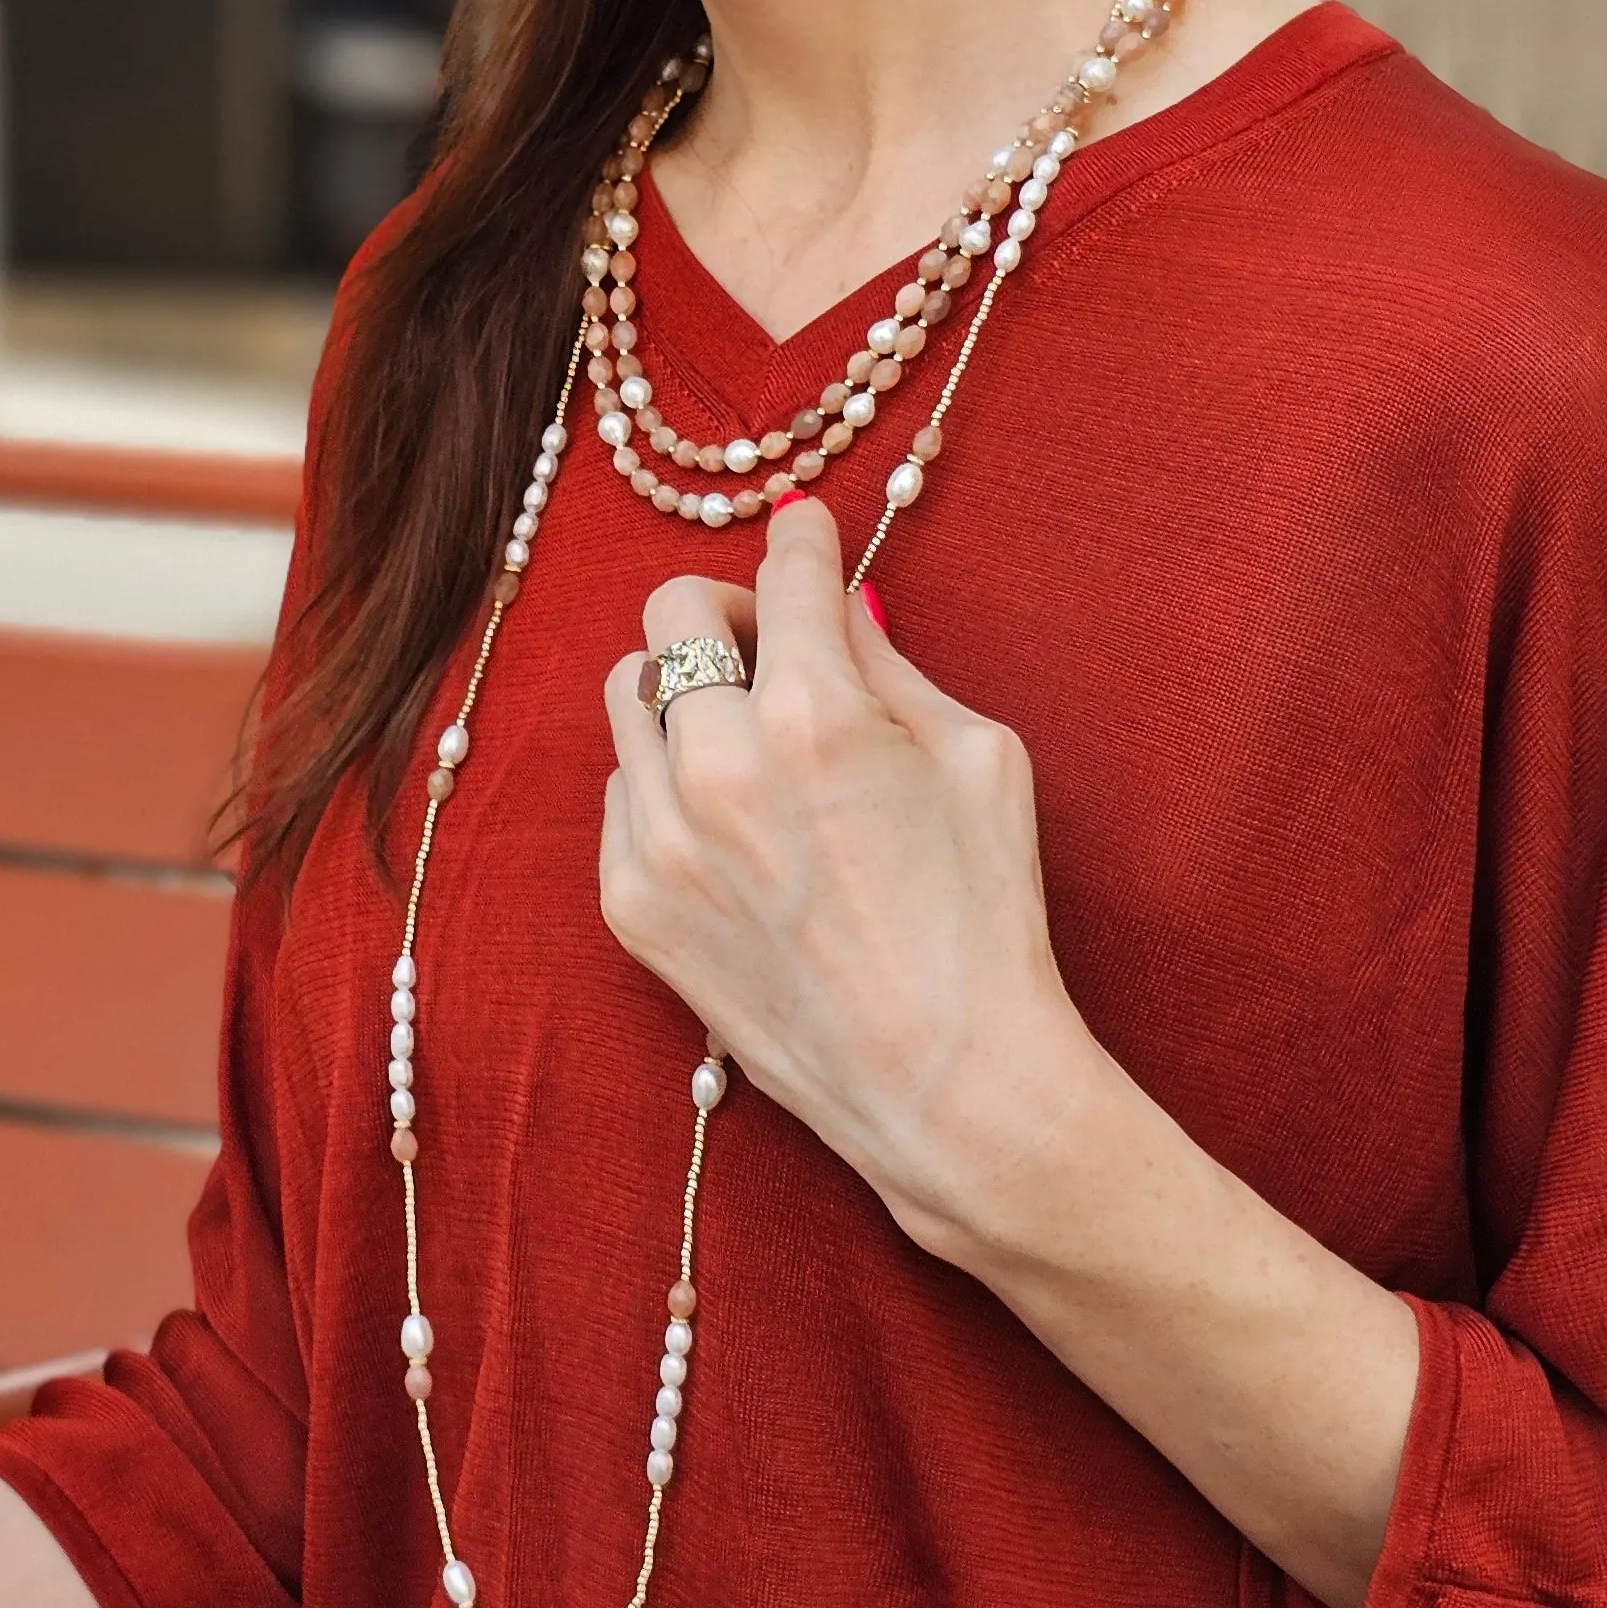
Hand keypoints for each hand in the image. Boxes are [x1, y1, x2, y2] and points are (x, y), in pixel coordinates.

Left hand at [598, 493, 1109, 1262]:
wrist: (944, 1082)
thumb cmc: (986, 920)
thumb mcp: (979, 760)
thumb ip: (892, 665)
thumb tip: (837, 602)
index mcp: (815, 714)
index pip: (783, 574)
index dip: (799, 537)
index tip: (800, 525)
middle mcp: (718, 765)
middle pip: (670, 614)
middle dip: (726, 608)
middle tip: (771, 638)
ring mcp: (662, 839)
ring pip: (627, 695)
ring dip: (685, 691)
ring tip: (747, 731)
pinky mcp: (631, 904)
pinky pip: (620, 792)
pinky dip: (665, 782)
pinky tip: (730, 820)